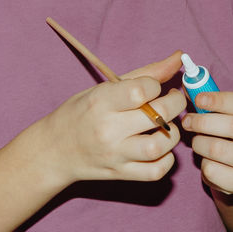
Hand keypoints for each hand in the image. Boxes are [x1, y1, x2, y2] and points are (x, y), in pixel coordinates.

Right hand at [36, 53, 184, 185]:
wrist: (53, 152)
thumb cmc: (81, 113)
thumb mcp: (105, 88)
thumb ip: (145, 74)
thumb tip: (179, 57)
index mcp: (101, 102)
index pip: (142, 90)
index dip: (156, 86)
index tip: (153, 88)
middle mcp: (108, 130)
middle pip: (159, 115)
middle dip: (175, 104)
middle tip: (171, 102)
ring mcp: (115, 155)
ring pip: (160, 146)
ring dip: (173, 134)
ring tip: (166, 126)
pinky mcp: (120, 174)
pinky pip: (156, 171)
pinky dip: (166, 160)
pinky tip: (161, 148)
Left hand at [181, 91, 232, 194]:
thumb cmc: (231, 133)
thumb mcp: (227, 112)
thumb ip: (209, 99)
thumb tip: (185, 87)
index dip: (218, 100)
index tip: (198, 99)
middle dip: (204, 122)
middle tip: (187, 121)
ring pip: (218, 149)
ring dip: (199, 143)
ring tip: (197, 141)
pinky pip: (213, 171)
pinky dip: (203, 164)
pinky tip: (207, 160)